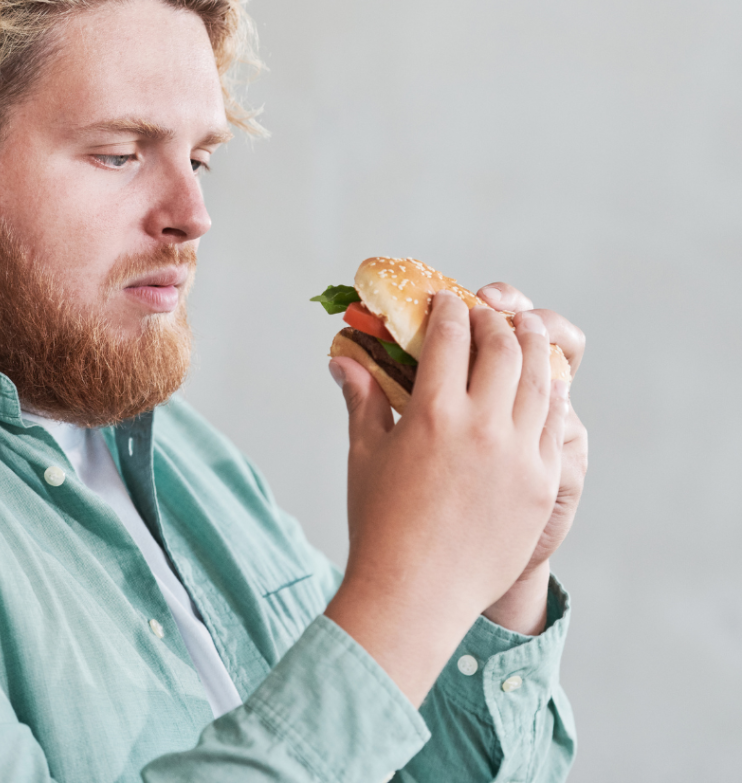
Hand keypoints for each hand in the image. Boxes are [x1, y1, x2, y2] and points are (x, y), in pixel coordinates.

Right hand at [324, 291, 567, 706]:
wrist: (415, 596)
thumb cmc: (378, 523)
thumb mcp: (365, 454)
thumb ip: (361, 397)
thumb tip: (339, 357)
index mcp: (433, 413)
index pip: (450, 335)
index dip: (447, 308)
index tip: (444, 300)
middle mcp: (483, 426)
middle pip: (503, 346)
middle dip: (493, 319)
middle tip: (483, 313)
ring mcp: (520, 455)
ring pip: (540, 377)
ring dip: (531, 345)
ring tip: (522, 331)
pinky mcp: (544, 482)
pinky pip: (556, 421)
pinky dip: (550, 392)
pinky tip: (540, 384)